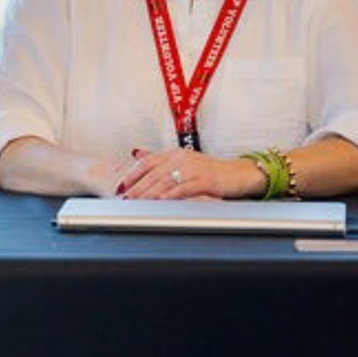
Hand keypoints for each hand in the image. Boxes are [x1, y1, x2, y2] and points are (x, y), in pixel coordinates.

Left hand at [116, 147, 261, 200]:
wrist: (238, 174)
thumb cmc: (210, 171)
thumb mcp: (184, 162)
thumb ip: (161, 159)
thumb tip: (136, 154)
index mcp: (174, 153)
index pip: (147, 162)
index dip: (132, 173)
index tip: (119, 186)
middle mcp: (181, 158)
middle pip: (153, 173)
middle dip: (137, 187)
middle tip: (124, 199)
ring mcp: (193, 168)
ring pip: (165, 181)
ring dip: (149, 193)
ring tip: (137, 203)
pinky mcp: (204, 180)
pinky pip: (184, 188)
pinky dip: (171, 195)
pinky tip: (161, 202)